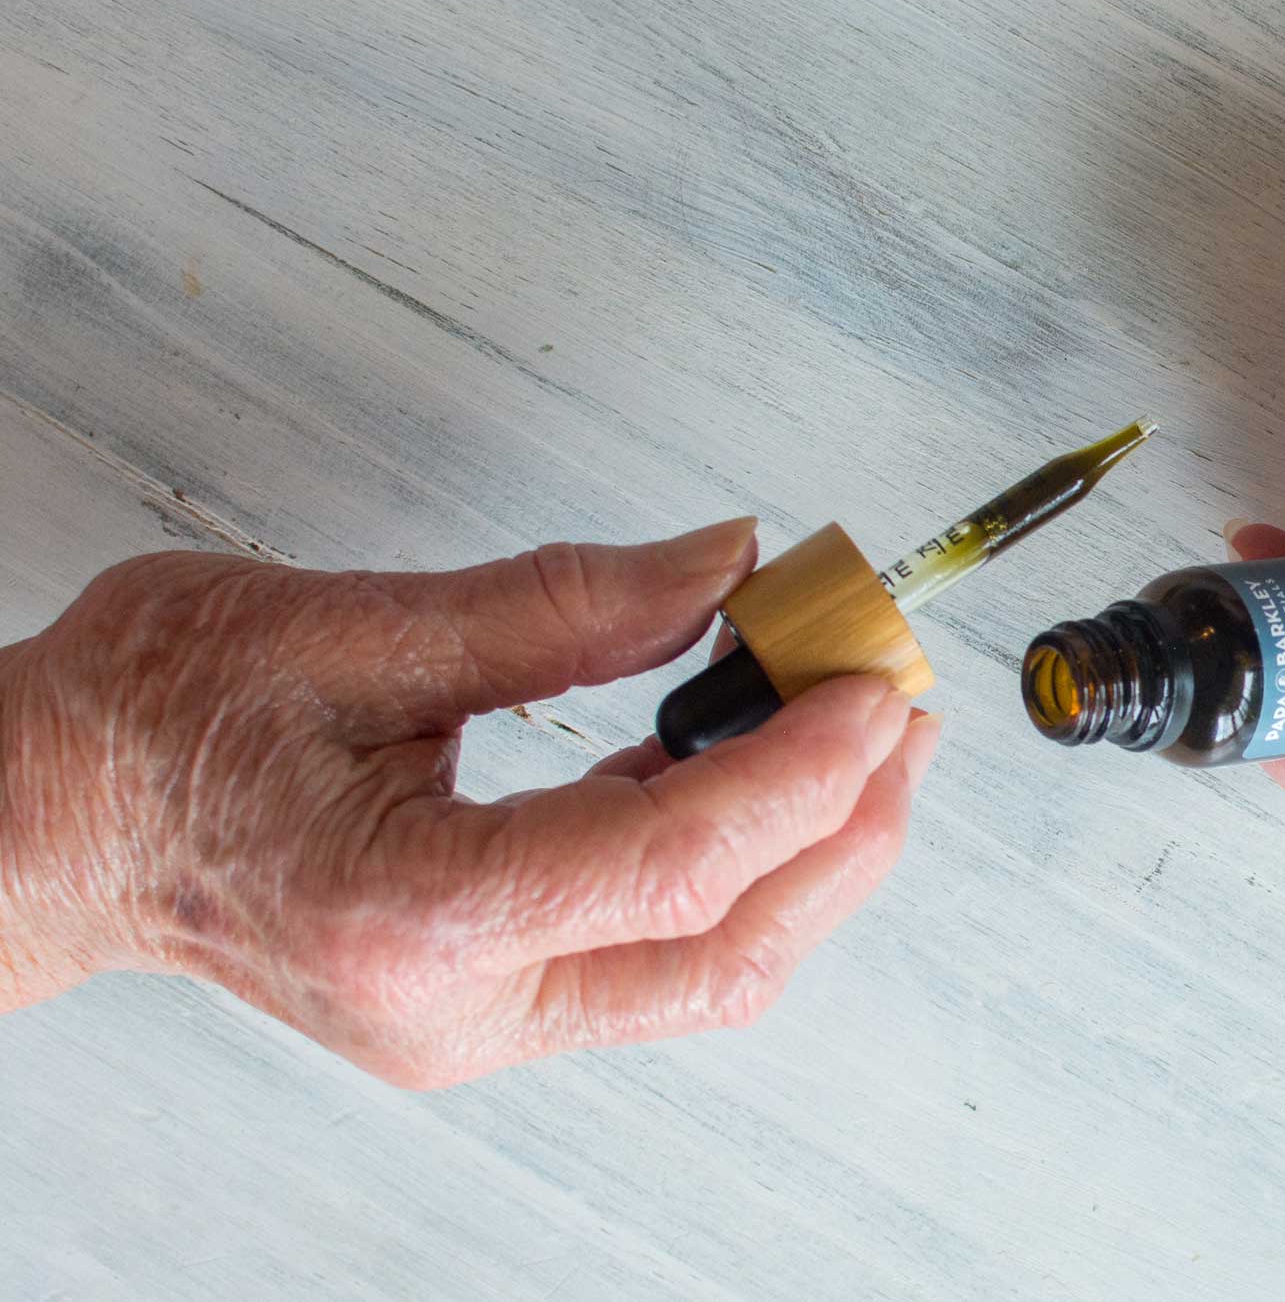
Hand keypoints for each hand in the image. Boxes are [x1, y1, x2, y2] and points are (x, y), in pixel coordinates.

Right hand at [0, 519, 938, 1085]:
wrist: (52, 822)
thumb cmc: (153, 727)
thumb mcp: (346, 630)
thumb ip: (556, 606)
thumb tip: (724, 564)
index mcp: (409, 916)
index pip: (668, 868)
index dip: (797, 774)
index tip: (872, 685)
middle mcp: (458, 1003)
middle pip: (719, 953)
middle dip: (842, 833)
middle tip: (900, 711)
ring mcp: (480, 1020)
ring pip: (702, 967)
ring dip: (804, 852)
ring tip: (856, 731)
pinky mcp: (492, 998)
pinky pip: (654, 946)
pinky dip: (730, 859)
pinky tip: (756, 762)